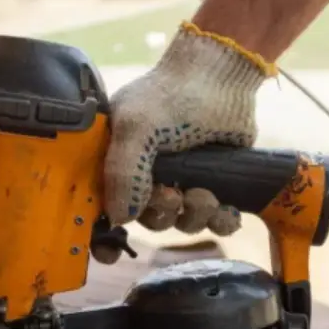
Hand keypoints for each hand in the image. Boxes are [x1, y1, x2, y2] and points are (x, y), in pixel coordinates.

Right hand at [93, 24, 269, 264]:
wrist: (221, 74)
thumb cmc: (171, 94)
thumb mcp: (136, 127)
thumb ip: (123, 172)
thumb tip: (120, 219)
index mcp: (117, 161)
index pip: (101, 208)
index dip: (102, 235)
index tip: (109, 254)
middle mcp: (146, 175)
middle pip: (148, 220)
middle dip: (163, 215)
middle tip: (174, 195)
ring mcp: (182, 179)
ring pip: (183, 222)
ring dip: (194, 215)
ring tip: (205, 193)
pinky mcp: (214, 181)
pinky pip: (215, 219)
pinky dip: (222, 220)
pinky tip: (227, 210)